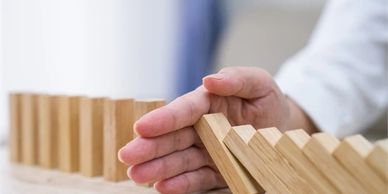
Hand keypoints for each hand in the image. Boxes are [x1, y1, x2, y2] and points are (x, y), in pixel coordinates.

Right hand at [118, 67, 316, 193]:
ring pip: (179, 160)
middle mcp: (203, 128)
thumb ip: (236, 79)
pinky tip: (164, 186)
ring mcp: (207, 151)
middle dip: (150, 147)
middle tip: (127, 156)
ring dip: (159, 168)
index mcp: (208, 103)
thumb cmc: (266, 101)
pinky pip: (197, 179)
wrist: (282, 127)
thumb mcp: (258, 83)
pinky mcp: (216, 171)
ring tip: (138, 175)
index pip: (184, 110)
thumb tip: (209, 80)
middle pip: (174, 137)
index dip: (164, 119)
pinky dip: (181, 184)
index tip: (142, 127)